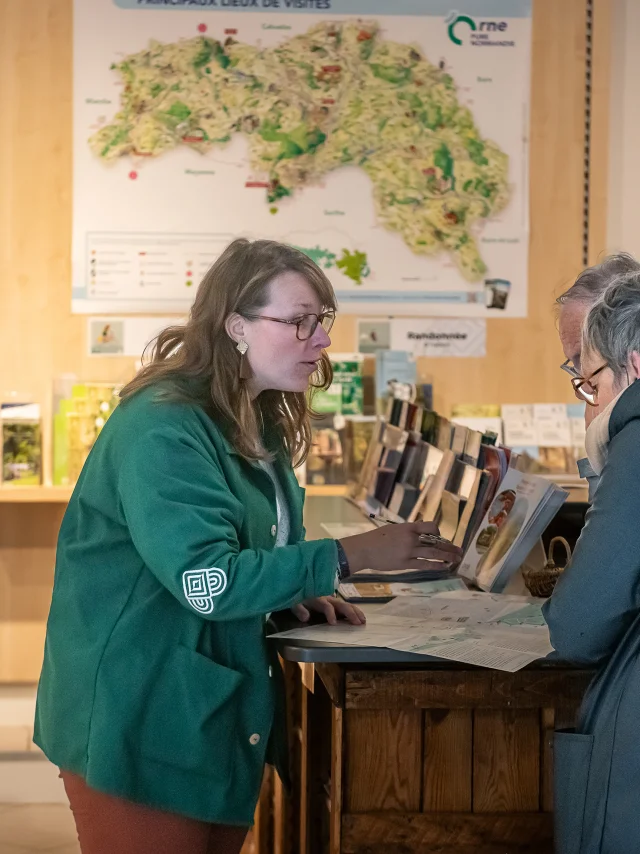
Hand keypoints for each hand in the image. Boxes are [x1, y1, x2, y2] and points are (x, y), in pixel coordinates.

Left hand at [291, 596, 365, 625]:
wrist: (298, 583)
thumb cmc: (296, 596)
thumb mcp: (294, 602)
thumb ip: (299, 609)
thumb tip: (306, 618)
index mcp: (317, 599)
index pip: (326, 606)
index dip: (330, 614)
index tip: (333, 623)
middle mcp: (327, 598)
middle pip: (340, 604)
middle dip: (350, 613)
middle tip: (358, 623)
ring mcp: (331, 599)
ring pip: (345, 604)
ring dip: (355, 612)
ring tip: (363, 621)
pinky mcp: (333, 601)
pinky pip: (345, 605)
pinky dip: (354, 610)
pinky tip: (360, 617)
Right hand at [339, 521, 462, 573]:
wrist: (364, 549)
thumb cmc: (376, 538)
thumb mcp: (393, 529)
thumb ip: (407, 531)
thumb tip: (420, 530)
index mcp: (408, 527)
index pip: (430, 527)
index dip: (438, 533)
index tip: (440, 538)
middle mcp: (411, 538)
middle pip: (435, 541)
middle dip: (449, 546)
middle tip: (460, 550)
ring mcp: (409, 551)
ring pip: (433, 553)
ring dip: (447, 556)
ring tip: (457, 559)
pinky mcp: (405, 563)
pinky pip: (424, 565)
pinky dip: (436, 566)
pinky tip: (444, 567)